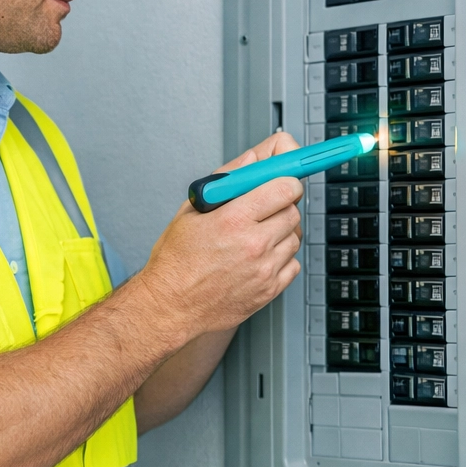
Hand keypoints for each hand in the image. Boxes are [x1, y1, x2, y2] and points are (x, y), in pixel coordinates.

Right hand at [130, 133, 304, 349]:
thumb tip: (252, 160)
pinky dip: (281, 258)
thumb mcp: (192, 210)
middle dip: (281, 205)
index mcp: (233, 219)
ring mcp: (264, 270)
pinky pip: (292, 264)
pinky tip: (259, 258)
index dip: (285, 182)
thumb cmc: (176, 261)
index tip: (281, 183)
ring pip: (295, 238)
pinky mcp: (269, 290)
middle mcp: (253, 244)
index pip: (284, 188)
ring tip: (255, 236)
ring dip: (281, 233)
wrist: (170, 306)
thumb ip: (226, 180)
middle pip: (293, 211)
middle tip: (262, 210)